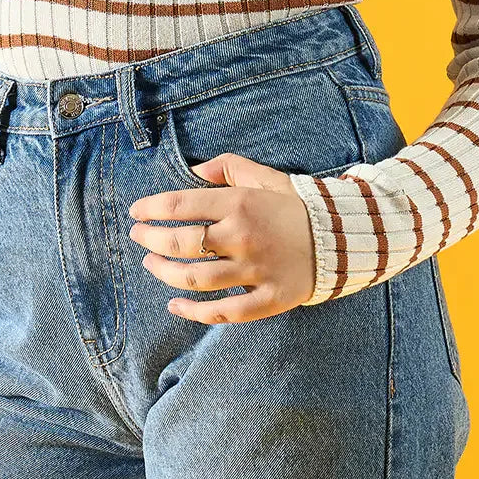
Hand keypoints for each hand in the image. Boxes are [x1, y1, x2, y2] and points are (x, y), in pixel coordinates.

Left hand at [127, 151, 317, 322]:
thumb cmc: (295, 205)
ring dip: (164, 273)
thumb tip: (192, 169)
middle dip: (150, 240)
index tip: (136, 212)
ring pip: (195, 278)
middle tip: (138, 237)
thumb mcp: (264, 176)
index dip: (150, 209)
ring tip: (151, 265)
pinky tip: (175, 306)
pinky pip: (223, 312)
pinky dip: (193, 312)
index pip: (180, 205)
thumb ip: (227, 167)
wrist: (343, 238)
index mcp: (239, 203)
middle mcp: (242, 237)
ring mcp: (254, 271)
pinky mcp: (267, 299)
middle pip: (180, 243)